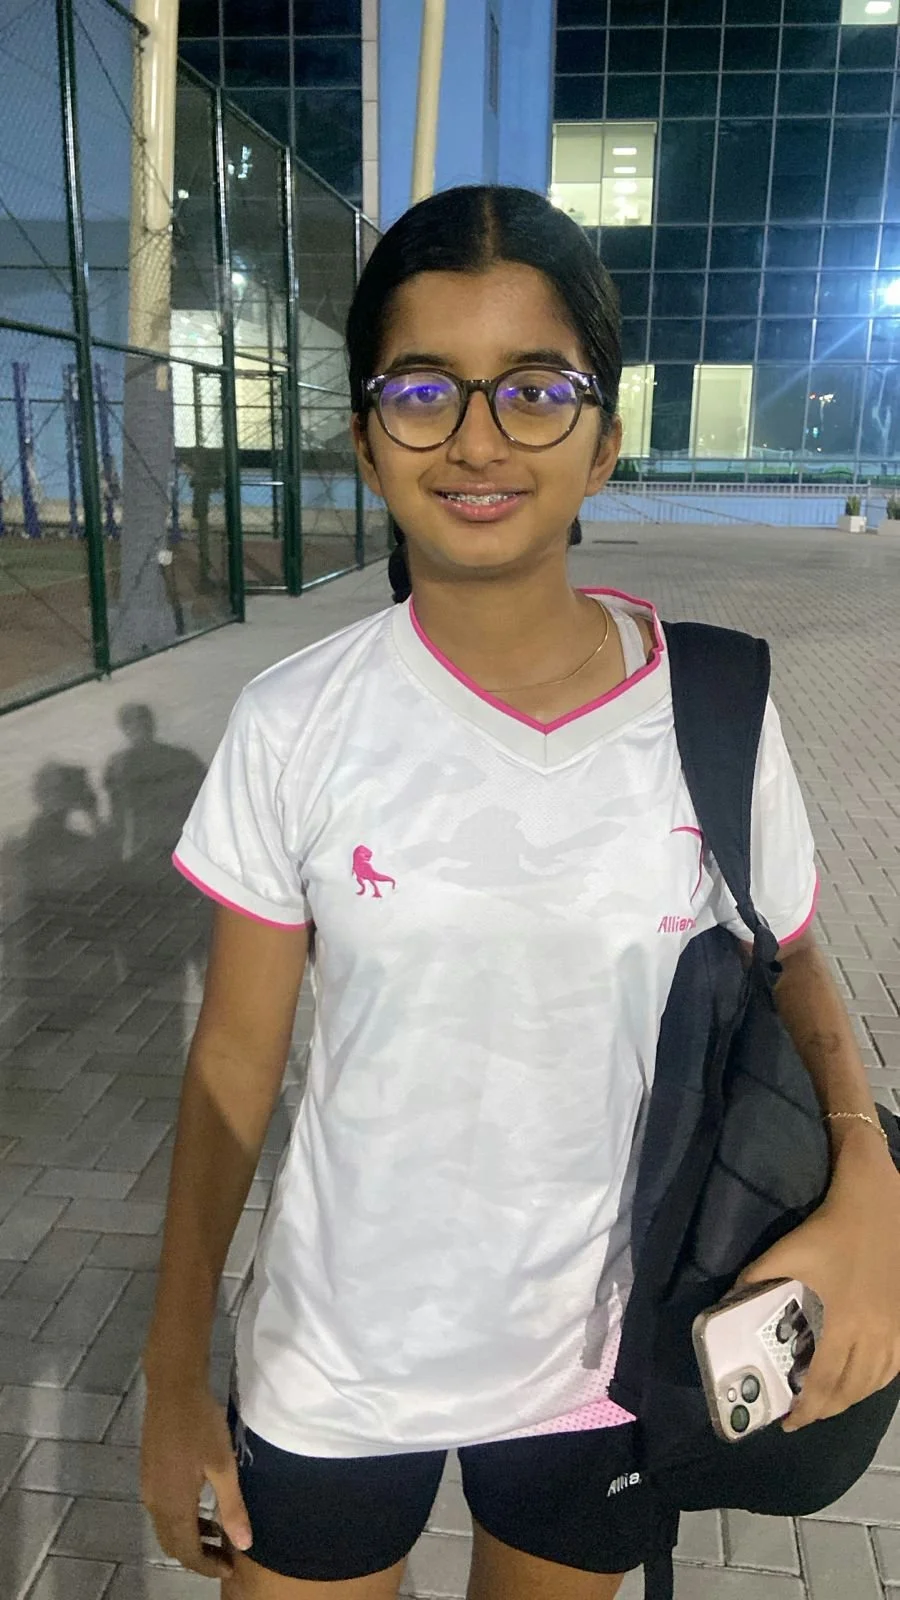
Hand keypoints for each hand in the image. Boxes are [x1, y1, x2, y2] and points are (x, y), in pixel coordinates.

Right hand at [141, 1382, 251, 1576]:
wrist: (173, 1388)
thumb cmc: (201, 1425)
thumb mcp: (223, 1466)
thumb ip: (232, 1508)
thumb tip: (244, 1545)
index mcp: (173, 1506)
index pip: (187, 1552)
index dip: (207, 1566)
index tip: (229, 1568)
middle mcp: (155, 1503)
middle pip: (173, 1544)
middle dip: (199, 1555)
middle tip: (226, 1554)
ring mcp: (149, 1488)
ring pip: (166, 1527)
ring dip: (190, 1536)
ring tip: (219, 1531)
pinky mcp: (149, 1473)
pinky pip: (163, 1510)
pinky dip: (182, 1518)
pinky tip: (201, 1505)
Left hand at [737, 1140, 899, 1430]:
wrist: (877, 1194)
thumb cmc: (831, 1222)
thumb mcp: (787, 1248)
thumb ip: (758, 1277)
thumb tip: (727, 1305)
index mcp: (841, 1322)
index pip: (823, 1381)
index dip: (806, 1408)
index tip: (788, 1421)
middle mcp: (873, 1333)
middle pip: (850, 1389)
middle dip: (825, 1410)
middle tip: (802, 1418)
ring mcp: (894, 1328)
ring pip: (874, 1381)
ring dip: (850, 1399)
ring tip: (828, 1405)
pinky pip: (895, 1365)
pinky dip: (877, 1381)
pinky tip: (865, 1381)